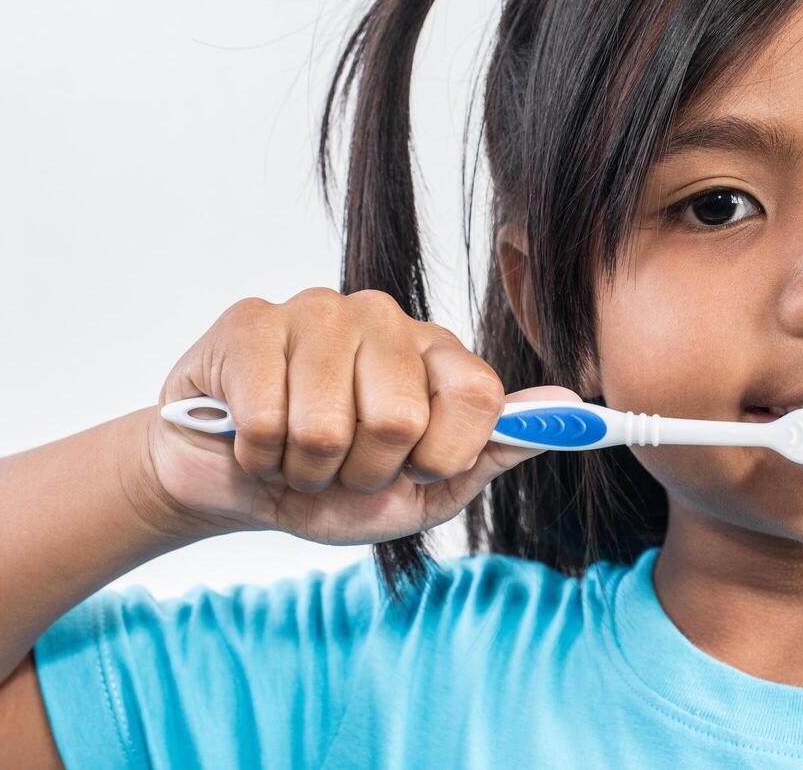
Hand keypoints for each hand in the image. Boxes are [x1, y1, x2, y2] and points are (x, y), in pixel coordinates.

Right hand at [134, 287, 575, 544]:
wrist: (233, 483)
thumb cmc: (333, 484)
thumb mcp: (426, 491)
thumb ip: (495, 450)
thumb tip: (569, 408)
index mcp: (438, 354)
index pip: (480, 397)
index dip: (441, 458)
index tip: (414, 470)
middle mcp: (386, 318)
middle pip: (400, 418)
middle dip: (364, 473)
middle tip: (342, 465)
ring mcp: (318, 310)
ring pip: (327, 427)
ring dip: (307, 470)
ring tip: (296, 453)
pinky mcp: (252, 322)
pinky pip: (266, 418)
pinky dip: (259, 456)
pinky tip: (254, 438)